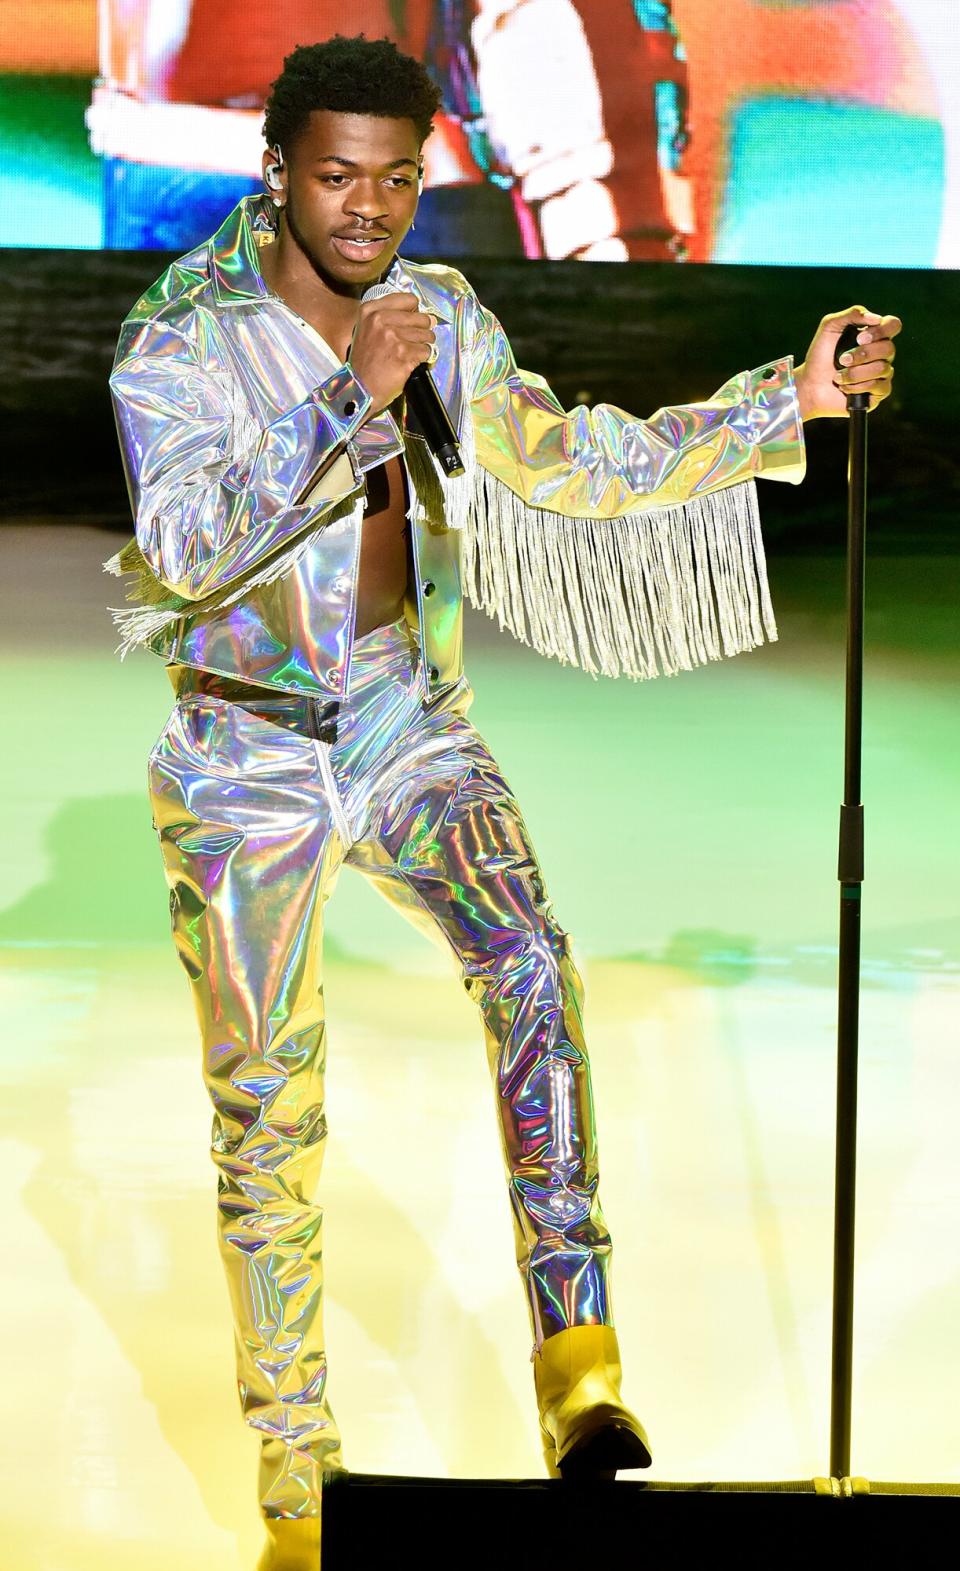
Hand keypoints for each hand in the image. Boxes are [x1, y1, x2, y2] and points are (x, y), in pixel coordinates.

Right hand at [348, 292, 435, 415]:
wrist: (360, 388)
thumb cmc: (365, 361)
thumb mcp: (368, 329)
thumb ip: (390, 316)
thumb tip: (426, 315)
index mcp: (371, 310)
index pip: (409, 299)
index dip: (415, 311)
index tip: (412, 321)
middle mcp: (380, 320)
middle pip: (421, 317)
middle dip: (423, 330)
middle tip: (413, 341)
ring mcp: (392, 337)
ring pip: (426, 335)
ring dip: (424, 345)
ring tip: (411, 353)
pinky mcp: (403, 354)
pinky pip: (426, 351)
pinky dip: (423, 358)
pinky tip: (411, 362)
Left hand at [794, 306, 900, 419]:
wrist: (809, 385)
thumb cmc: (820, 356)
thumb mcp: (830, 327)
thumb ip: (851, 314)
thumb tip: (876, 318)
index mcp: (874, 336)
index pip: (893, 325)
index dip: (881, 330)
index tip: (859, 338)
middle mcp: (881, 354)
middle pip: (889, 348)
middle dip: (862, 354)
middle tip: (841, 360)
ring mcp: (882, 374)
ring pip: (882, 368)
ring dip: (855, 373)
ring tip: (838, 377)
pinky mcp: (879, 393)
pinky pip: (878, 386)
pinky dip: (857, 387)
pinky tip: (844, 388)